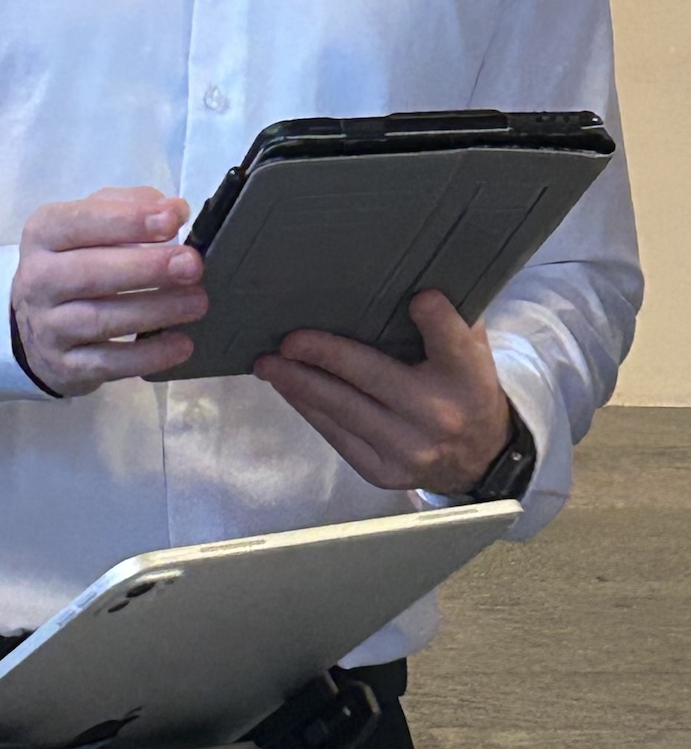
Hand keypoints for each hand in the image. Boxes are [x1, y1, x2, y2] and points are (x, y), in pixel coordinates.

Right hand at [11, 186, 207, 395]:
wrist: (39, 325)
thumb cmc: (77, 261)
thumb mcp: (92, 224)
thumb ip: (129, 208)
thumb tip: (174, 211)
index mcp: (43, 234)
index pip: (80, 223)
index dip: (127, 221)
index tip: (173, 220)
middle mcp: (37, 279)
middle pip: (89, 273)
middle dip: (146, 268)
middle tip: (192, 265)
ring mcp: (48, 327)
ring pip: (101, 320)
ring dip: (155, 311)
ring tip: (196, 302)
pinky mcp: (66, 366)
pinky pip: (108, 363)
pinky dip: (148, 355)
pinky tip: (181, 344)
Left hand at [253, 290, 512, 494]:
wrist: (479, 459)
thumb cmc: (464, 388)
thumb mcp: (471, 352)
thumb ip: (448, 320)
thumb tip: (411, 277)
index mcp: (468, 377)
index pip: (453, 343)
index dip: (437, 320)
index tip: (419, 299)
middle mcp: (439, 415)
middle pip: (374, 378)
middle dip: (325, 356)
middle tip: (287, 340)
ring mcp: (409, 449)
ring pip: (343, 410)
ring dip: (300, 384)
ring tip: (268, 364)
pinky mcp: (382, 471)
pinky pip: (336, 436)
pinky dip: (309, 409)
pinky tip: (288, 388)